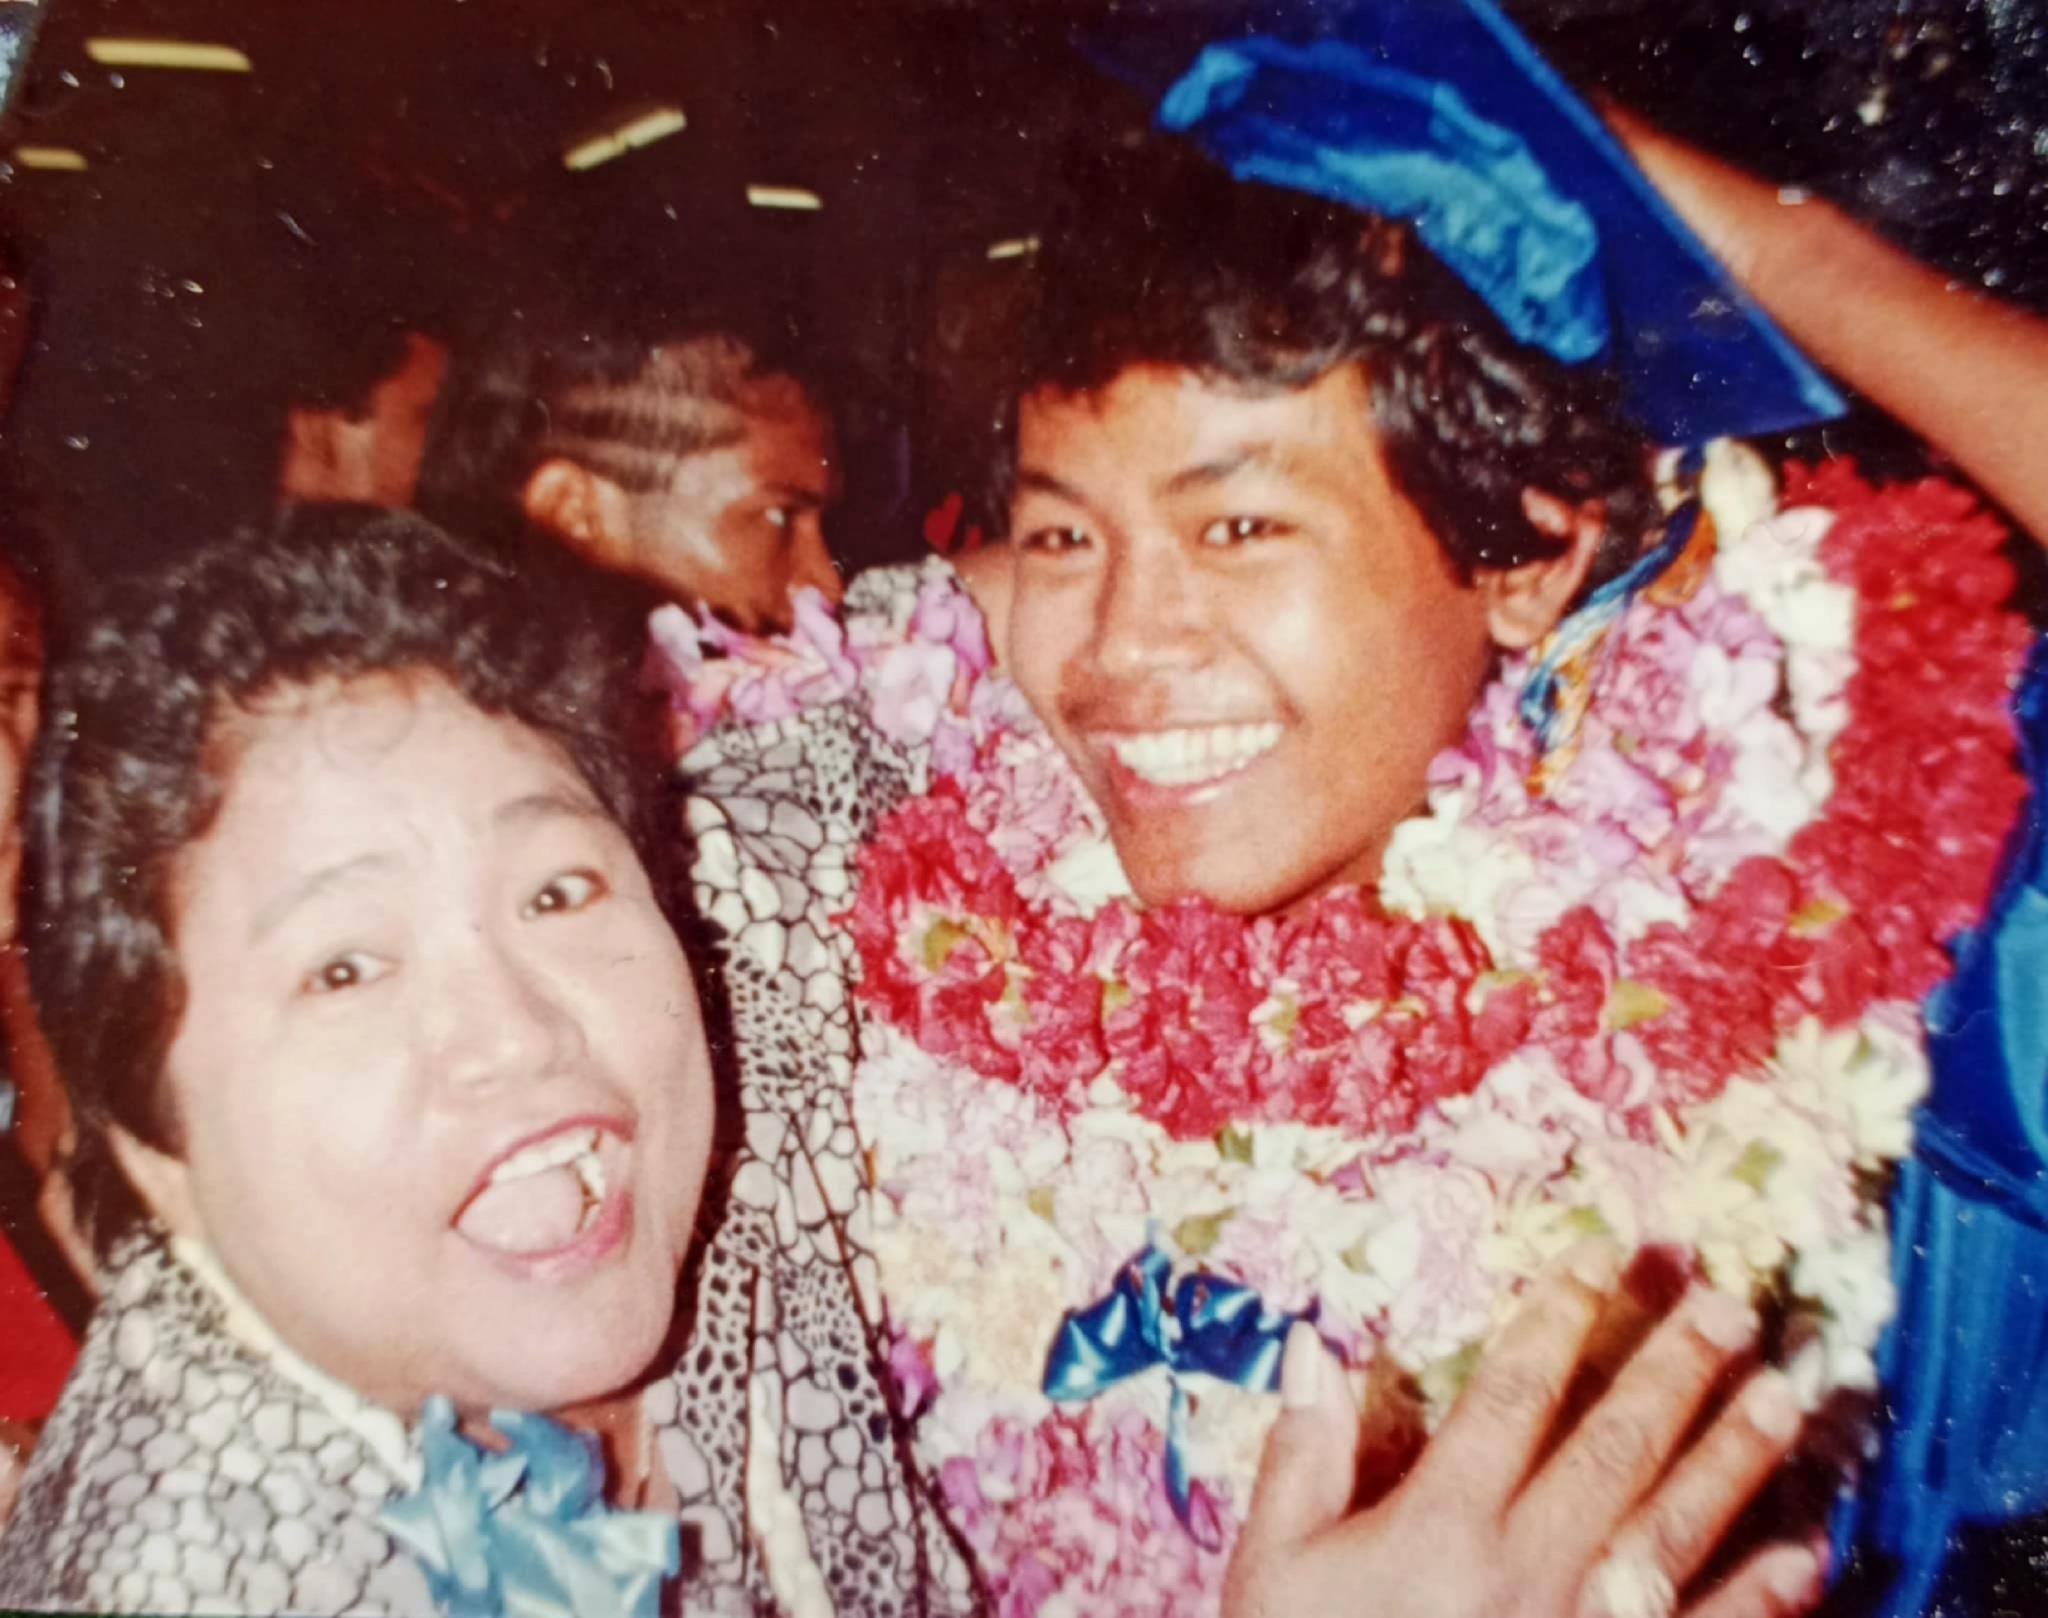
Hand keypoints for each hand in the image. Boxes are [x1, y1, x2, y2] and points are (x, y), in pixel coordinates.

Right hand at [1223, 1245, 1823, 1617]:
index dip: (1556, 1322)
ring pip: (1672, 1529)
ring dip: (1733, 1460)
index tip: (1597, 1260)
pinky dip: (1761, 1597)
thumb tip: (1315, 1345)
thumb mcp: (1275, 1568)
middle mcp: (1525, 1567)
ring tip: (1783, 1394)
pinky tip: (1807, 1552)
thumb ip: (1301, 1458)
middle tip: (1727, 1305)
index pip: (1511, 1398)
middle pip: (1612, 1448)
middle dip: (1673, 1370)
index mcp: (1441, 1525)